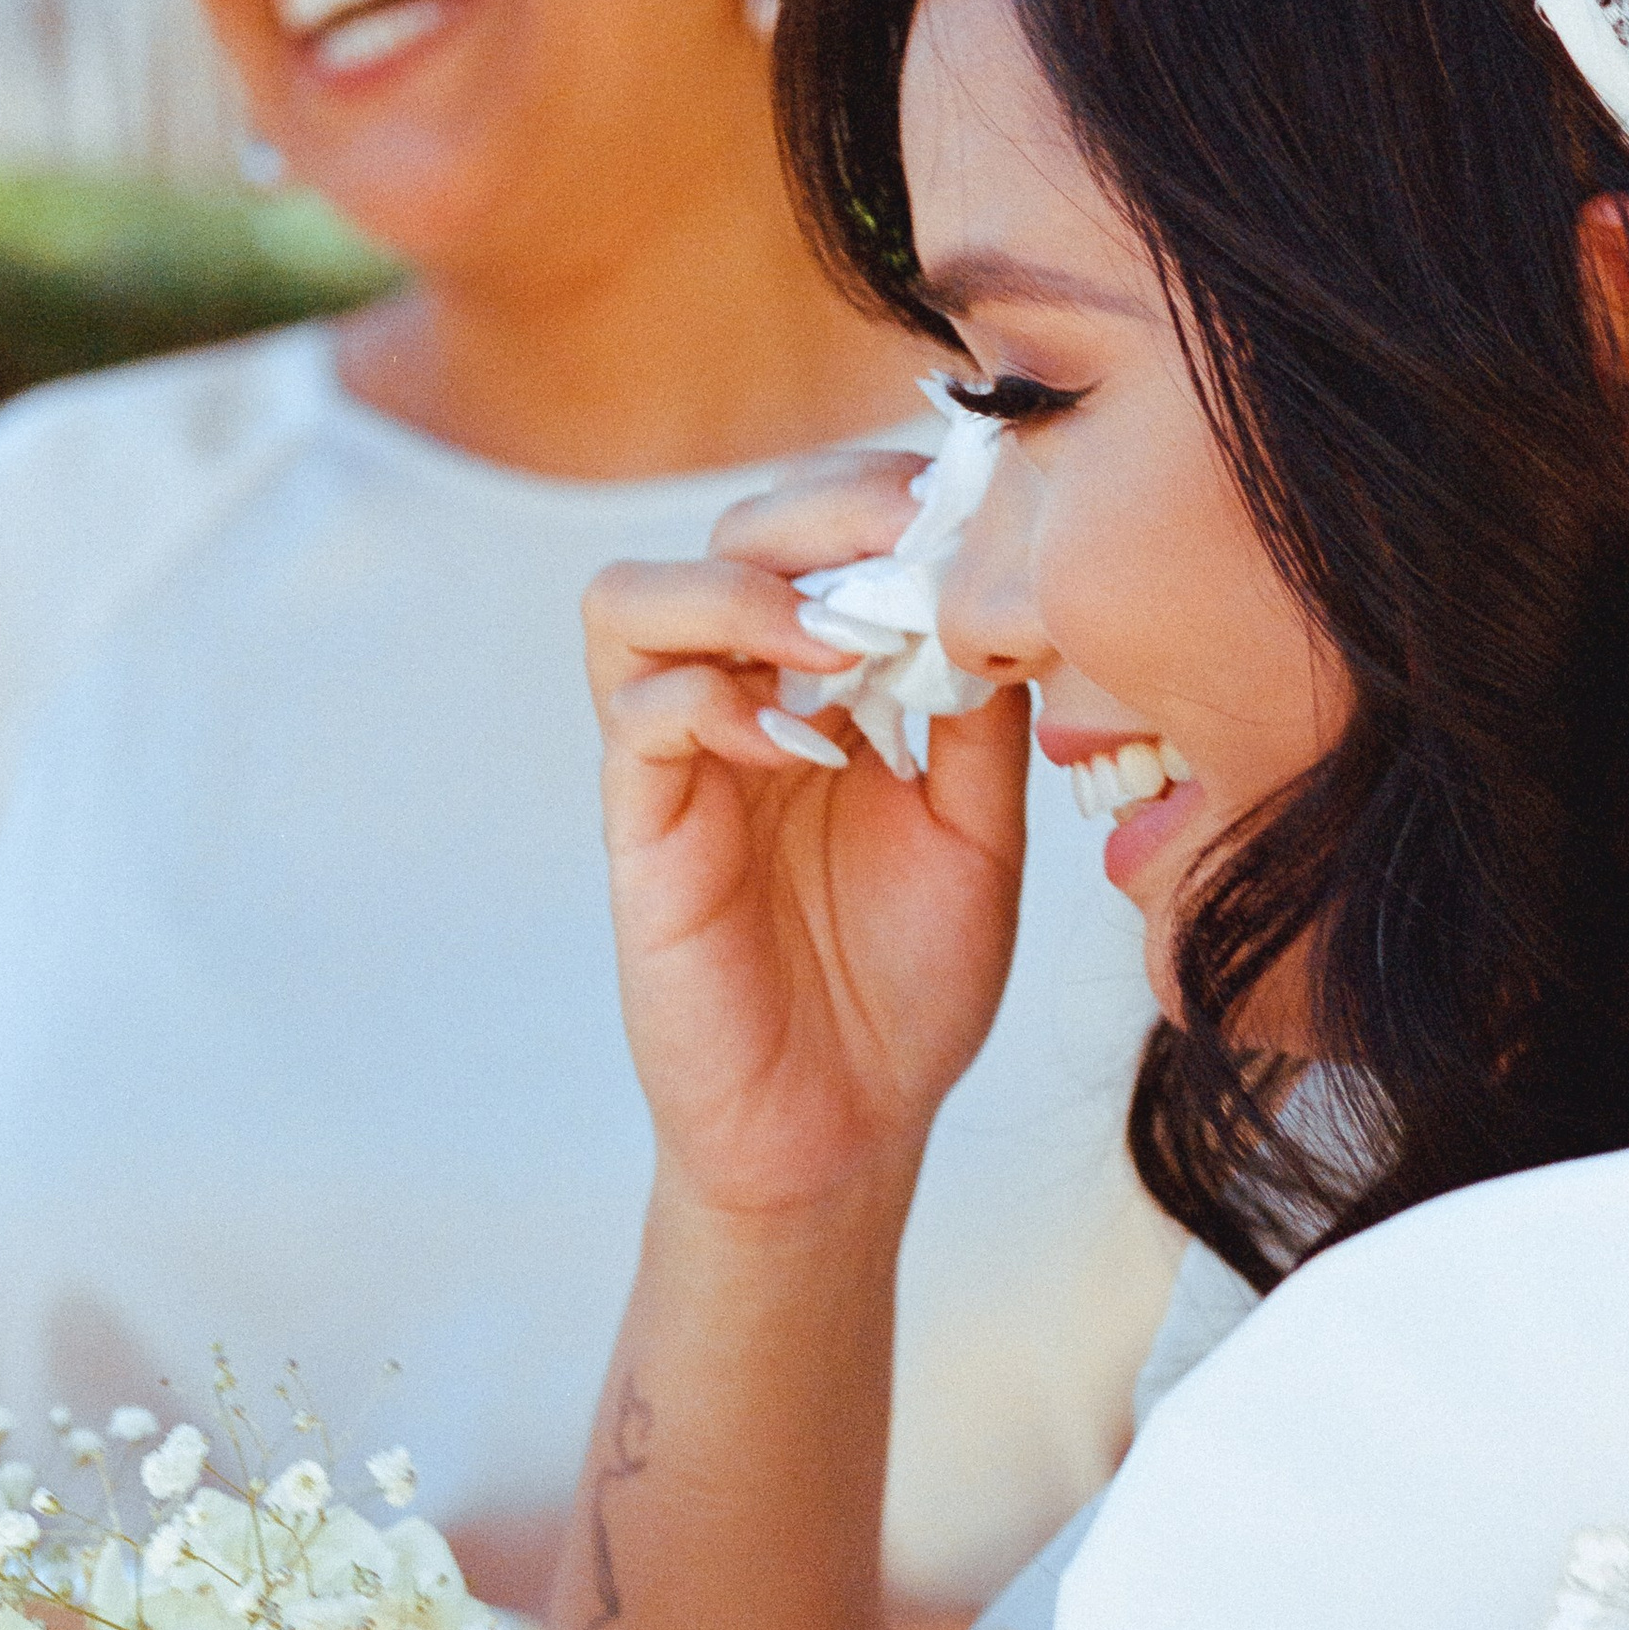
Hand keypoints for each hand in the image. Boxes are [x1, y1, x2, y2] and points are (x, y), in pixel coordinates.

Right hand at [584, 453, 1025, 1218]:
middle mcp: (734, 699)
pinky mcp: (642, 830)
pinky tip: (810, 747)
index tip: (967, 511)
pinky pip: (638, 714)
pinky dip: (716, 698)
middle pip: (725, 532)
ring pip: (631, 596)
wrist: (845, 1131)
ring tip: (836, 640)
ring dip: (739, 591)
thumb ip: (980, 714)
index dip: (880, 498)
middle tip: (906, 550)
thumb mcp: (980, 831)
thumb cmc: (908, 984)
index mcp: (818, 685)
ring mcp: (675, 759)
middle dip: (817, 517)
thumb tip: (997, 585)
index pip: (816, 531)